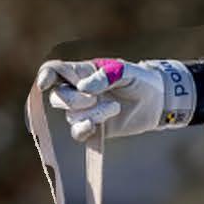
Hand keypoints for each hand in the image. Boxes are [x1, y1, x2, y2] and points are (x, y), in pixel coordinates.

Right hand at [36, 58, 203, 140]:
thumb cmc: (141, 80)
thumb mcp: (128, 73)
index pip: (54, 71)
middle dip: (73, 100)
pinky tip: (93, 126)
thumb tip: (83, 88)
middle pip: (58, 96)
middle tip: (94, 99)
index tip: (46, 83)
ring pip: (70, 115)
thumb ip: (106, 76)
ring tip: (114, 108)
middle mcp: (78, 91)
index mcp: (82, 72)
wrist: (157, 101)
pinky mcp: (94, 126)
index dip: (46, 76)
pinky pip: (78, 132)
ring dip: (91, 114)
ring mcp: (84, 110)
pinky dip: (82, 129)